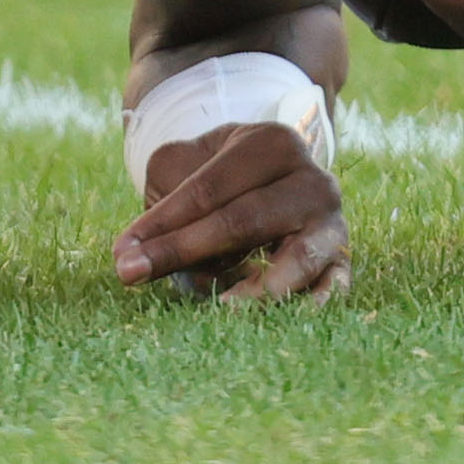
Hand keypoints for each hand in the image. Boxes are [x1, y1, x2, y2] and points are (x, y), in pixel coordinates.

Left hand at [114, 121, 349, 301]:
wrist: (276, 178)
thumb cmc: (220, 176)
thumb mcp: (187, 166)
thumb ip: (161, 203)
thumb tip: (131, 258)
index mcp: (269, 143)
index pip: (208, 188)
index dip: (163, 222)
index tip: (122, 254)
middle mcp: (310, 177)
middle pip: (244, 220)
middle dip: (184, 250)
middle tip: (133, 275)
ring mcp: (332, 220)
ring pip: (296, 257)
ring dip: (258, 287)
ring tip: (221, 308)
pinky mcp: (342, 259)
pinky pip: (333, 287)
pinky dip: (310, 304)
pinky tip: (283, 321)